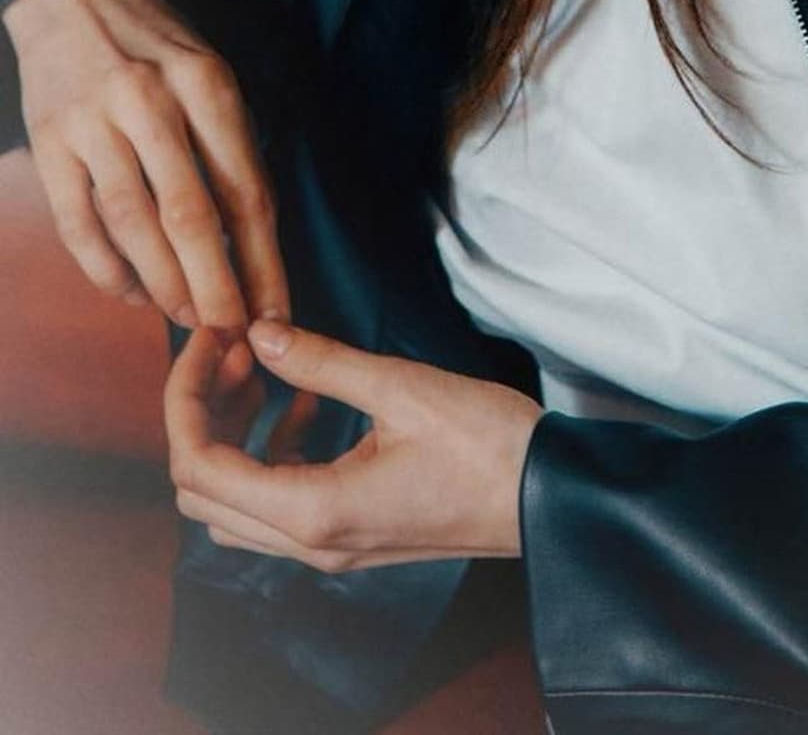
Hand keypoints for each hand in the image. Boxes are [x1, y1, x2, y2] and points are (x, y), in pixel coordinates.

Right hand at [3, 0, 288, 330]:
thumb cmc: (157, 44)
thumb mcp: (210, 74)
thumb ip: (231, 147)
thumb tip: (253, 240)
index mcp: (205, 83)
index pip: (245, 189)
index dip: (263, 261)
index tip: (276, 310)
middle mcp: (150, 102)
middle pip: (191, 215)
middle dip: (216, 287)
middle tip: (232, 336)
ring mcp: (94, 123)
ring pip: (133, 226)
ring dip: (163, 285)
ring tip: (188, 319)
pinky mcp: (50, 143)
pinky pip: (79, 223)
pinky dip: (106, 270)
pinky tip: (132, 294)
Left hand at [166, 321, 543, 568]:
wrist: (547, 495)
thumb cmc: (486, 442)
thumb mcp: (401, 386)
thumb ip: (321, 362)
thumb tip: (259, 334)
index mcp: (314, 510)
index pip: (199, 465)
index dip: (186, 396)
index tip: (212, 340)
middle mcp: (310, 543)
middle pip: (201, 493)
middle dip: (201, 414)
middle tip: (232, 350)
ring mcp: (329, 547)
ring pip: (232, 506)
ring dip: (230, 438)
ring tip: (261, 370)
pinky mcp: (349, 536)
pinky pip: (276, 506)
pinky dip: (268, 454)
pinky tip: (305, 403)